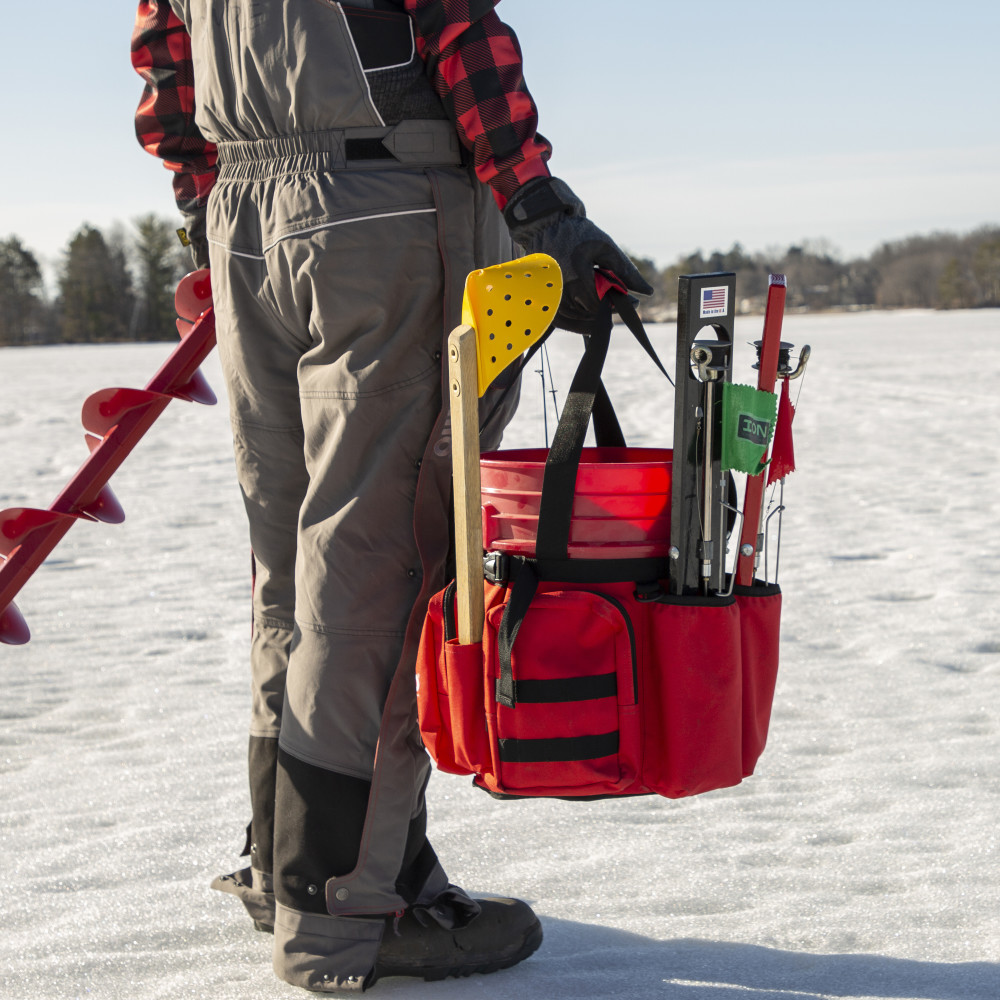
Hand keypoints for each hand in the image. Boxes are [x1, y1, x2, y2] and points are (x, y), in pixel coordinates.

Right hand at [503, 177, 651, 332]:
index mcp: (579, 272)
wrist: (547, 226)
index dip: (619, 305)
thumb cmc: (578, 234)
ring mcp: (550, 295)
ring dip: (594, 319)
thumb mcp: (606, 248)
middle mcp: (561, 286)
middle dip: (608, 311)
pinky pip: (561, 320)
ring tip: (605, 308)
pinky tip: (590, 319)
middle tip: (619, 305)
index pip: (603, 300)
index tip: (634, 303)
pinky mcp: (543, 299)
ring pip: (576, 319)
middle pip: (590, 312)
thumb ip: (626, 271)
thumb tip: (648, 292)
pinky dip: (576, 323)